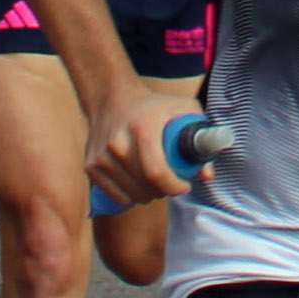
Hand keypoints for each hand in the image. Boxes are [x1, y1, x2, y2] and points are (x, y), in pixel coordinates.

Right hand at [87, 81, 204, 209]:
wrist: (111, 99)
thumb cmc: (153, 106)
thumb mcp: (182, 109)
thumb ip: (200, 135)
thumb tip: (207, 174)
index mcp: (143, 128)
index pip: (157, 172)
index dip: (174, 186)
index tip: (185, 187)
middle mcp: (118, 143)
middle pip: (145, 186)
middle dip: (164, 191)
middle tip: (171, 184)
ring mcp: (102, 156)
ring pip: (131, 194)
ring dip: (148, 196)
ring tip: (156, 184)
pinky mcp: (91, 166)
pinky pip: (115, 195)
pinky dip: (129, 198)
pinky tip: (138, 186)